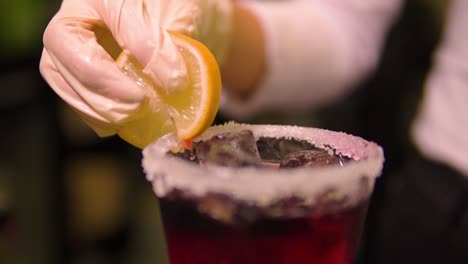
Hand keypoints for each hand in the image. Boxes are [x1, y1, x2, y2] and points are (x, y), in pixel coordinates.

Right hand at [40, 0, 231, 135]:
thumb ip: (174, 45)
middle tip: (141, 105)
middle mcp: (77, 13)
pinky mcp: (71, 71)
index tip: (176, 84)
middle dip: (102, 82)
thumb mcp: (184, 15)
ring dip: (94, 104)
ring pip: (57, 72)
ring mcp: (68, 42)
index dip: (146, 51)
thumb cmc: (177, 13)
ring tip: (133, 117)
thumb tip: (171, 87)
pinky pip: (69, 93)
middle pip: (64, 44)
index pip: (119, 15)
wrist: (174, 23)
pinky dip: (93, 114)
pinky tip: (120, 124)